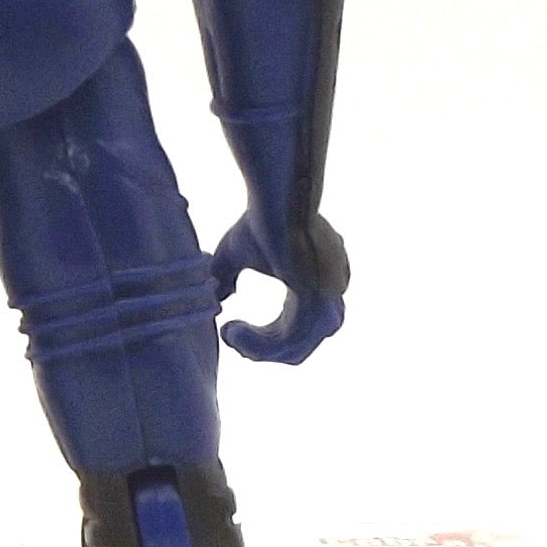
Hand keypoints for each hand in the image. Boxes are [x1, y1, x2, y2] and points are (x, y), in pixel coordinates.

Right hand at [212, 209, 346, 366]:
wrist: (277, 196)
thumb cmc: (261, 217)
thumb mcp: (236, 254)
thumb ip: (228, 277)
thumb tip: (218, 298)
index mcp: (318, 287)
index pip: (300, 332)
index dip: (266, 341)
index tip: (232, 330)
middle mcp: (328, 296)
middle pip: (300, 347)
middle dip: (262, 350)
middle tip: (231, 336)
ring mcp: (325, 298)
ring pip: (295, 348)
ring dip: (257, 349)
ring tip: (230, 334)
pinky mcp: (315, 296)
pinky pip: (288, 338)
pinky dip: (258, 343)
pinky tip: (231, 329)